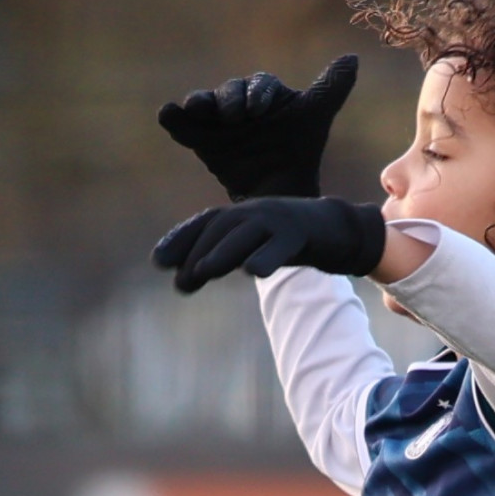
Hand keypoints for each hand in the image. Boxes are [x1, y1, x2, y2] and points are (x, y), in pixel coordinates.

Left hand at [152, 196, 388, 294]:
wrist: (336, 229)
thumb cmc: (285, 240)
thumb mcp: (249, 244)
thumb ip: (219, 257)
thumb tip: (181, 279)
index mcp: (242, 213)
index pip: (205, 222)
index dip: (181, 238)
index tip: (158, 261)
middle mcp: (256, 211)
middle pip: (222, 227)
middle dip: (198, 253)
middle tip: (183, 284)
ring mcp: (279, 220)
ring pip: (247, 232)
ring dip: (223, 252)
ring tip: (204, 272)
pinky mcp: (302, 235)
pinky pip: (282, 245)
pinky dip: (267, 256)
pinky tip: (254, 272)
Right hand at [157, 53, 359, 200]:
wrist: (277, 189)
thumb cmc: (298, 148)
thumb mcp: (316, 115)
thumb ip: (331, 88)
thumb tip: (352, 57)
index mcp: (264, 92)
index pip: (259, 85)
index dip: (258, 94)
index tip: (260, 109)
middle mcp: (237, 101)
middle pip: (229, 92)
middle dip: (229, 101)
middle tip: (235, 116)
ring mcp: (215, 120)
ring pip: (203, 104)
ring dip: (198, 104)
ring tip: (194, 109)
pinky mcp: (198, 139)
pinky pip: (182, 125)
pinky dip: (173, 119)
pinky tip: (167, 114)